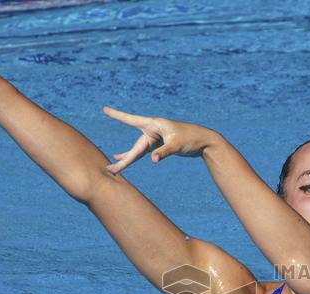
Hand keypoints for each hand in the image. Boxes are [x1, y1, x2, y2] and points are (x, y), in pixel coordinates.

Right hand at [102, 108, 217, 173]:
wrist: (204, 141)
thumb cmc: (191, 139)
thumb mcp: (177, 145)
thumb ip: (164, 152)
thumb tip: (153, 160)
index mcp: (154, 125)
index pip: (131, 120)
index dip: (117, 115)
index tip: (105, 109)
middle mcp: (152, 130)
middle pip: (135, 147)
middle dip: (124, 159)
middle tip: (111, 169)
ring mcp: (155, 138)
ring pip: (137, 151)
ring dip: (126, 159)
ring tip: (113, 167)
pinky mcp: (159, 145)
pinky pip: (143, 152)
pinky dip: (134, 156)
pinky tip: (125, 158)